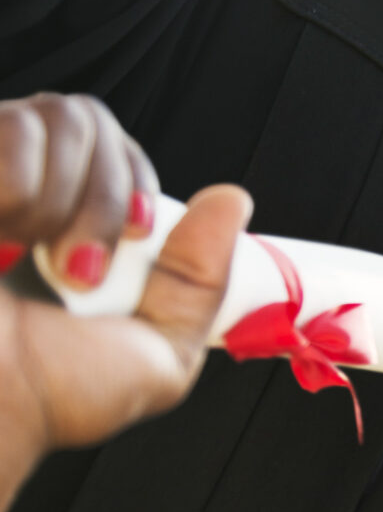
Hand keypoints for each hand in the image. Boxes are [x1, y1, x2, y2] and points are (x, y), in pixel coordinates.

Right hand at [0, 97, 244, 509]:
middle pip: (89, 120)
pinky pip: (12, 126)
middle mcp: (14, 189)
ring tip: (24, 260)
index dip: (134, 182)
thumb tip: (231, 200)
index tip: (138, 236)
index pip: (115, 150)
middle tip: (80, 270)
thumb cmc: (49, 395)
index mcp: (60, 227)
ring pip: (56, 116)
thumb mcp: (156, 355)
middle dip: (105, 198)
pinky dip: (15, 186)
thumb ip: (201, 284)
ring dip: (60, 199)